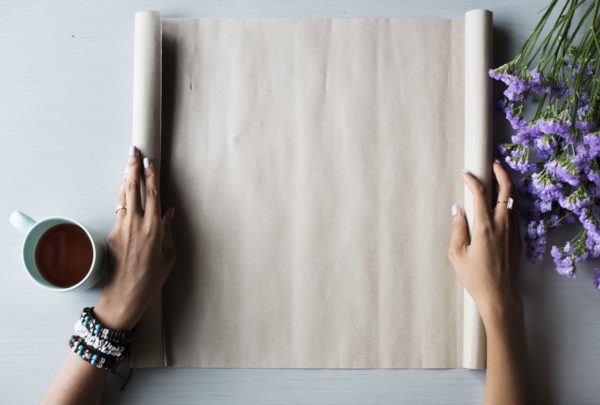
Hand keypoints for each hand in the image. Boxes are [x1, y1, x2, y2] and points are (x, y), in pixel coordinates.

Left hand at [94, 145, 175, 330]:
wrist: (125, 294)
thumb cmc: (151, 278)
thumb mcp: (168, 255)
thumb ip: (167, 231)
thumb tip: (169, 212)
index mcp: (153, 229)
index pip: (152, 195)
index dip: (150, 176)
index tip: (149, 161)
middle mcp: (136, 225)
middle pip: (134, 189)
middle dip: (134, 168)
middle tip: (134, 152)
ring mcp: (122, 228)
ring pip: (123, 196)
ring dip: (126, 178)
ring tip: (128, 163)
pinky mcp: (112, 234)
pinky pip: (119, 209)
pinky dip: (123, 196)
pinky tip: (125, 189)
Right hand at [447, 161, 521, 324]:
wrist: (500, 296)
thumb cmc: (475, 277)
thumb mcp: (457, 254)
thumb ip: (457, 228)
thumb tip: (457, 209)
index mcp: (485, 227)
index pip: (480, 193)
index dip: (472, 179)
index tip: (465, 173)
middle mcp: (502, 225)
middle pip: (507, 190)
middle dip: (501, 173)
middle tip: (493, 164)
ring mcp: (513, 231)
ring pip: (514, 201)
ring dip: (506, 187)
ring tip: (497, 180)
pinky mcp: (518, 239)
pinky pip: (515, 214)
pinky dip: (509, 203)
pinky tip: (500, 205)